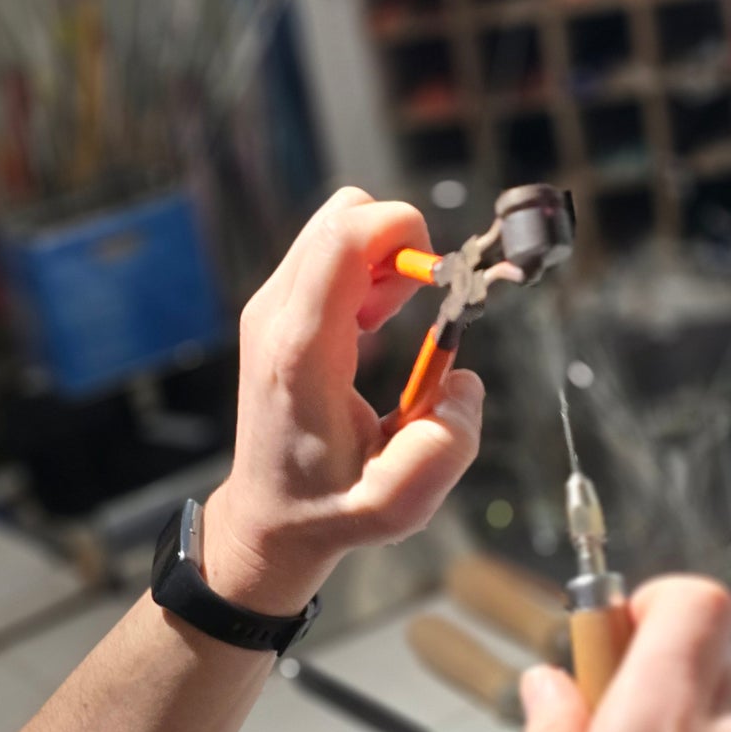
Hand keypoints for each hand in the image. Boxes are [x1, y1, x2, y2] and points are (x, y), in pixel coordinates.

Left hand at [202, 188, 483, 614]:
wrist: (268, 518)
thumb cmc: (329, 509)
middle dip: (400, 245)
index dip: (406, 237)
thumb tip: (462, 383)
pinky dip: (366, 271)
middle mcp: (276, 315)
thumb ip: (446, 448)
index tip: (437, 285)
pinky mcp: (277, 309)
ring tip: (390, 320)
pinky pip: (331, 252)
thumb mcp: (398, 506)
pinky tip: (374, 324)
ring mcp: (269, 307)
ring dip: (383, 258)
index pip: (345, 236)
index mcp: (302, 352)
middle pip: (344, 213)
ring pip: (338, 225)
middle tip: (415, 308)